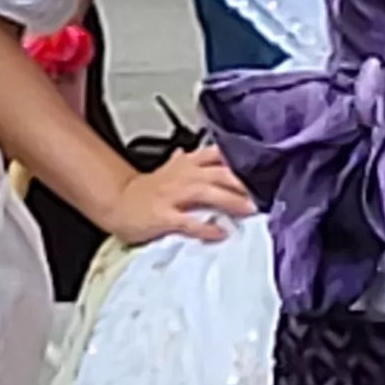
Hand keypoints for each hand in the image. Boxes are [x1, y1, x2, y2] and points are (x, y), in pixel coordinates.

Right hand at [95, 144, 256, 245]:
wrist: (118, 203)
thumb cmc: (146, 190)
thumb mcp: (170, 168)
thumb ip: (190, 160)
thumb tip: (203, 152)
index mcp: (187, 163)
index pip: (219, 155)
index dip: (242, 161)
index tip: (264, 169)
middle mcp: (183, 176)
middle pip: (219, 173)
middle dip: (244, 182)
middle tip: (265, 192)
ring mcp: (173, 196)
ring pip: (208, 193)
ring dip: (231, 201)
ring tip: (250, 209)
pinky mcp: (164, 216)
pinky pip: (189, 221)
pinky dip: (206, 227)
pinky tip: (220, 232)